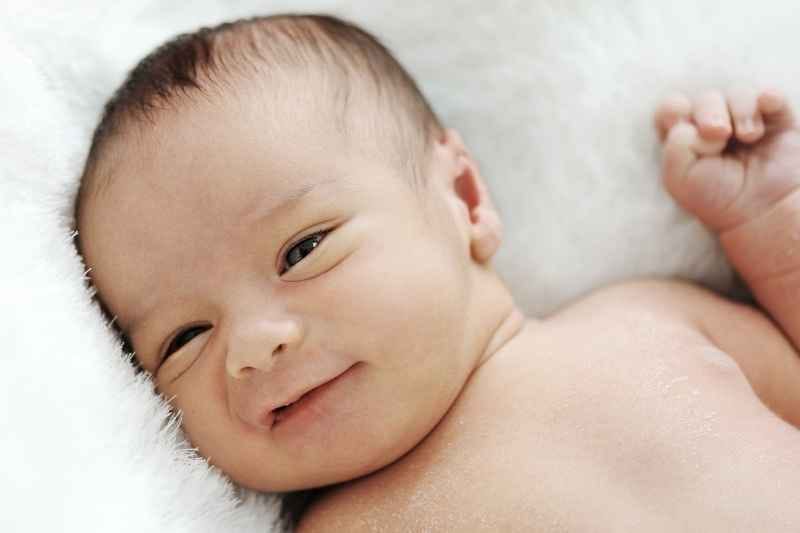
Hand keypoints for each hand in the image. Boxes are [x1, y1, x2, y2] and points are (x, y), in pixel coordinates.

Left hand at [655, 86, 799, 232]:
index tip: (682, 122)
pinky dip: (767, 98)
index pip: (671, 108)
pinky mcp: (776, 119)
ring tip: (749, 136)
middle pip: (705, 98)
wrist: (763, 209)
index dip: (674, 109)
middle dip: (709, 110)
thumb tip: (695, 123)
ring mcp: (744, 121)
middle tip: (719, 133)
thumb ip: (676, 145)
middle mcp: (713, 126)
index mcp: (685, 138)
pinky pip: (770, 95)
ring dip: (741, 109)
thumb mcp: (680, 178)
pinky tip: (766, 110)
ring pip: (738, 92)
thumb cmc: (717, 198)